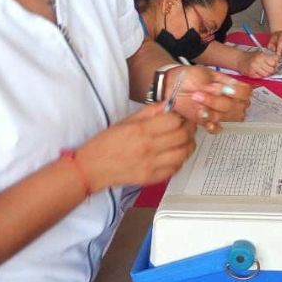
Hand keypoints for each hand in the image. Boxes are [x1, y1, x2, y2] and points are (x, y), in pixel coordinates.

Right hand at [77, 102, 196, 189]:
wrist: (91, 168)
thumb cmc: (105, 144)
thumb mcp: (125, 121)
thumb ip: (150, 112)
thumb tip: (168, 104)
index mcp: (141, 130)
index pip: (174, 120)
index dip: (181, 116)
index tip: (180, 116)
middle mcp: (148, 147)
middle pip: (183, 136)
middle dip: (189, 129)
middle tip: (187, 126)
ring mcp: (152, 164)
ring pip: (184, 153)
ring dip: (188, 144)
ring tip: (184, 140)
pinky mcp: (152, 178)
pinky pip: (176, 168)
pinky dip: (180, 160)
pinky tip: (174, 154)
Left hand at [164, 65, 251, 129]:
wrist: (172, 85)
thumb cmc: (189, 76)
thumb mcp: (204, 74)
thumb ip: (217, 84)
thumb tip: (228, 90)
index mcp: (232, 86)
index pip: (246, 92)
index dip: (237, 93)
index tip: (221, 88)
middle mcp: (229, 100)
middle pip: (236, 106)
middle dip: (218, 101)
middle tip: (200, 93)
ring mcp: (220, 112)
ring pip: (225, 116)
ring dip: (211, 109)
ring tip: (195, 99)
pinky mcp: (209, 121)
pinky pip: (216, 128)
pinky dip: (211, 124)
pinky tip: (202, 116)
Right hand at [237, 49, 279, 77]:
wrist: (239, 59)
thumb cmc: (250, 56)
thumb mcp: (260, 53)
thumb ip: (269, 57)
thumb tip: (278, 61)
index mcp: (261, 56)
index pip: (274, 62)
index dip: (275, 63)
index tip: (275, 63)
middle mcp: (258, 62)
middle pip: (271, 69)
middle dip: (272, 69)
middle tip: (270, 68)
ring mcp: (254, 69)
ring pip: (266, 74)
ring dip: (267, 73)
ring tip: (264, 69)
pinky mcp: (251, 74)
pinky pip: (260, 77)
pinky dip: (261, 75)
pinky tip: (259, 71)